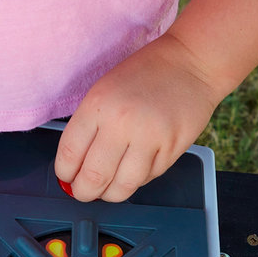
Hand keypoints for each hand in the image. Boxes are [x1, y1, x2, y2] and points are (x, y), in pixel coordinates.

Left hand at [54, 33, 223, 202]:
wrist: (192, 62)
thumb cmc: (144, 74)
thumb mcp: (103, 91)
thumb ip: (87, 128)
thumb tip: (74, 168)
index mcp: (98, 105)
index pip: (69, 155)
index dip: (65, 174)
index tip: (67, 178)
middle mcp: (122, 123)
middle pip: (93, 178)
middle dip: (83, 192)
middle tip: (84, 191)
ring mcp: (150, 138)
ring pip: (121, 187)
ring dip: (110, 194)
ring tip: (107, 188)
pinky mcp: (172, 149)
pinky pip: (147, 179)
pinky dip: (136, 180)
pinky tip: (133, 169)